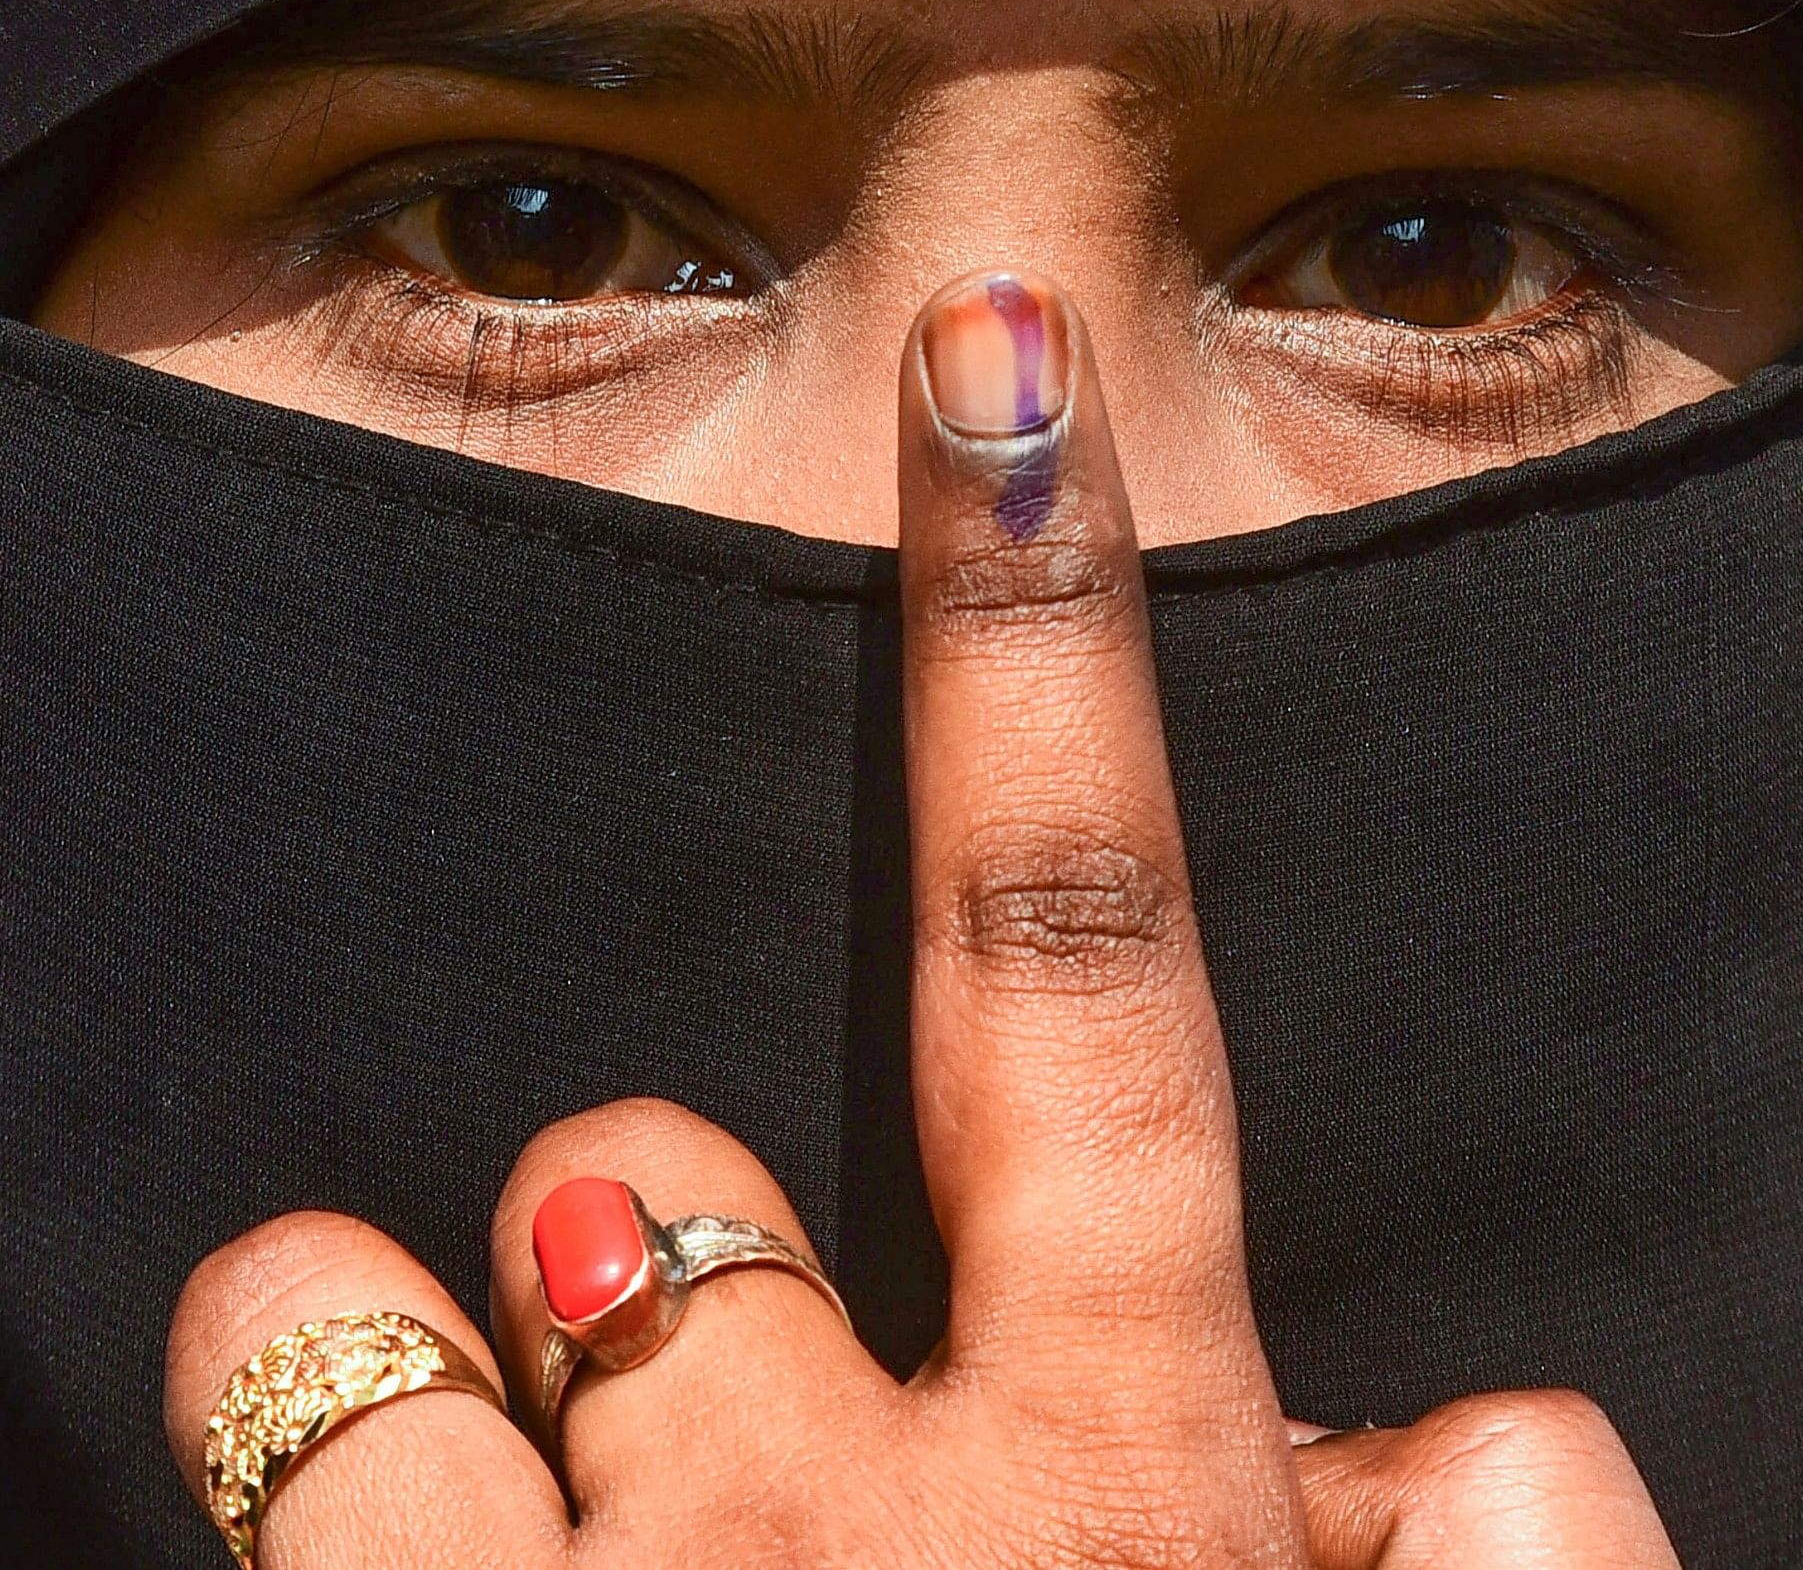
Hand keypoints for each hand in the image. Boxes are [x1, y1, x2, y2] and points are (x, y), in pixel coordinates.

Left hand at [163, 271, 1674, 1567]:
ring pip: (421, 1297)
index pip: (1095, 978)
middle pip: (657, 1160)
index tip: (1004, 352)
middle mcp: (866, 1529)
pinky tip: (372, 1557)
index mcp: (1139, 1500)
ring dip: (433, 1354)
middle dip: (633, 1218)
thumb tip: (1499, 1423)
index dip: (1048, 643)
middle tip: (690, 1423)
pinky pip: (303, 1416)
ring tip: (507, 1525)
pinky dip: (310, 1437)